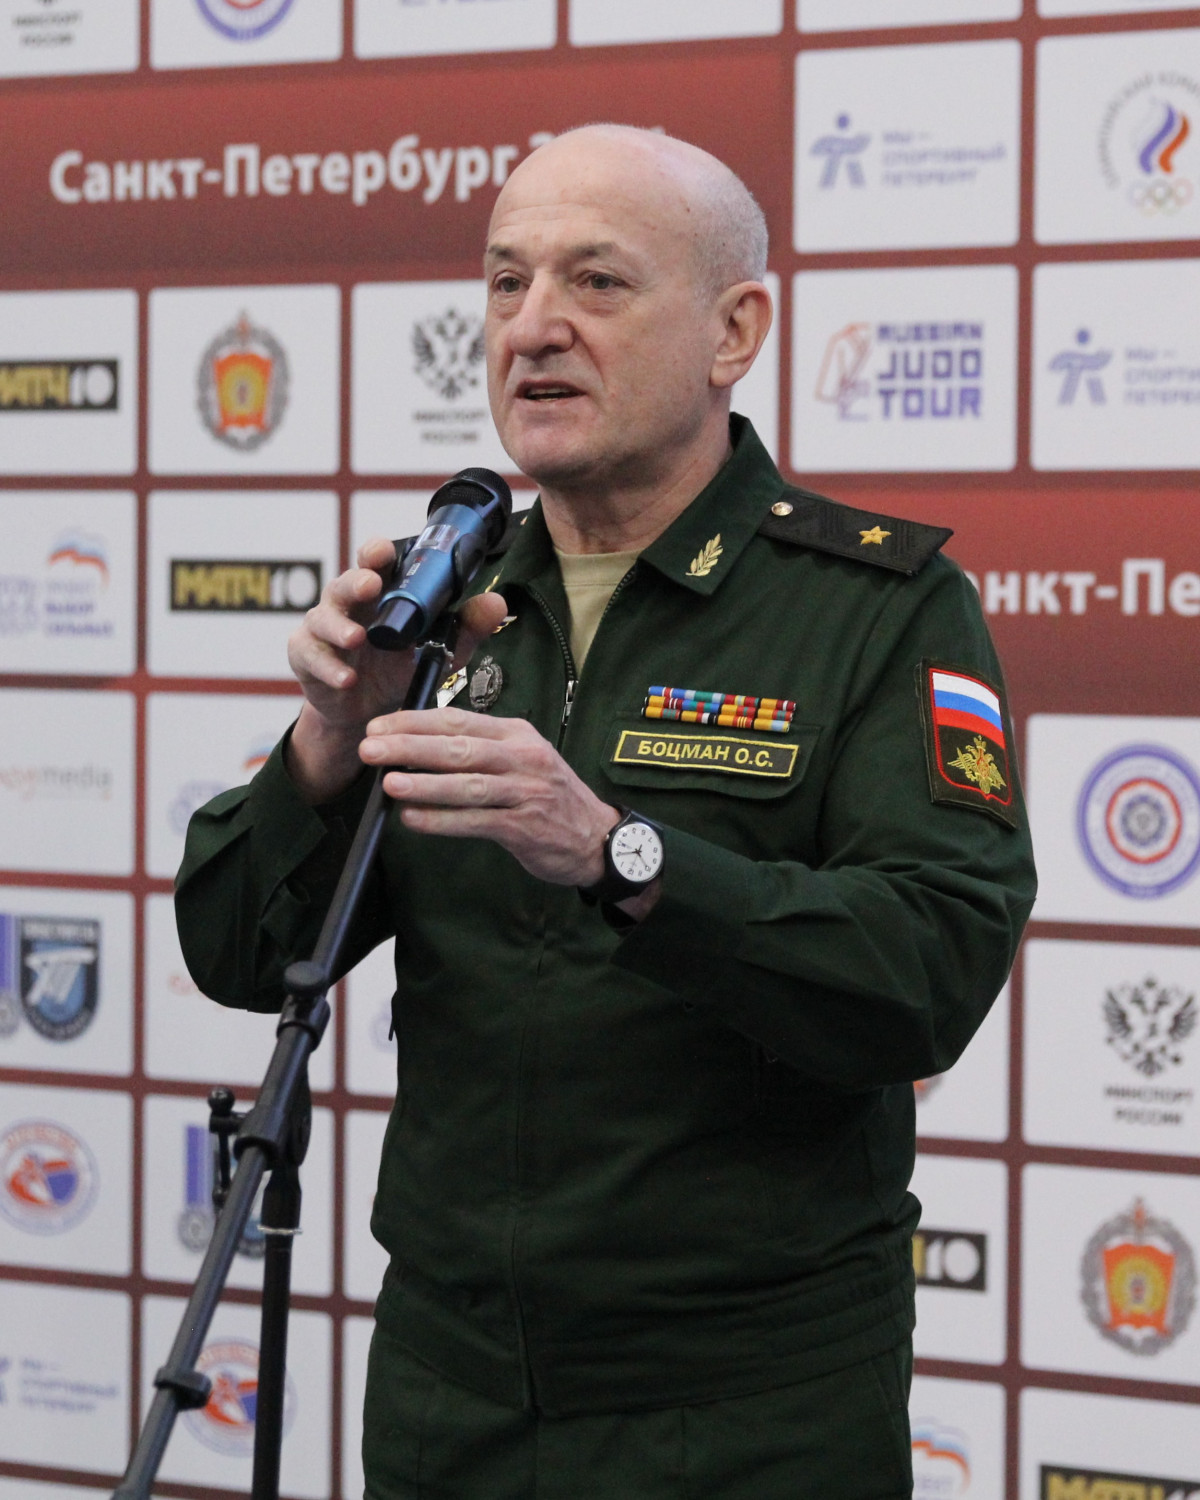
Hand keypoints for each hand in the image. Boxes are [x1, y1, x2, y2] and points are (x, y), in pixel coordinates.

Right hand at [286, 537, 507, 802]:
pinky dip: (328, 667)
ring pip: (322, 617)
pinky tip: (346, 679)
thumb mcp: (438, 649)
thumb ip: (465, 627)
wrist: (368, 711)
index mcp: (379, 594)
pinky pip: (310, 656)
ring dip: (339, 627)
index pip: (374, 562)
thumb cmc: (399, 667)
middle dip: (356, 582)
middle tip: (371, 586)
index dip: (376, 553)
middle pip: (345, 583)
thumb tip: (498, 604)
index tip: (384, 552)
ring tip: (356, 638)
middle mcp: (348, 605)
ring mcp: (322, 628)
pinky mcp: (305, 656)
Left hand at [359, 708, 621, 887]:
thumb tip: (418, 747)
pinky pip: (476, 822)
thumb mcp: (522, 759)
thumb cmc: (549, 796)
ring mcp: (526, 792)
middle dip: (410, 747)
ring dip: (425, 784)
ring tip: (389, 782)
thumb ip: (479, 750)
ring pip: (468, 784)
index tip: (379, 726)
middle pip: (459, 748)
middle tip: (371, 749)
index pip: (458, 721)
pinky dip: (443, 821)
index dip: (414, 722)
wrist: (597, 837)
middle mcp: (523, 758)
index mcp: (517, 734)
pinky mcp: (525, 827)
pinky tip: (414, 819)